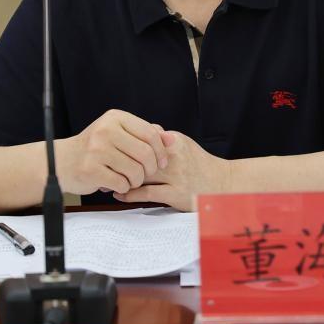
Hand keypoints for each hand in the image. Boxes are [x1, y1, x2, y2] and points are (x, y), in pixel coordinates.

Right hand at [55, 109, 168, 195]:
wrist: (61, 161)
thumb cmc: (95, 148)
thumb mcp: (119, 133)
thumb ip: (145, 134)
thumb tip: (172, 139)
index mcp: (115, 118)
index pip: (150, 134)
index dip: (161, 151)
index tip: (162, 162)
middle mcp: (105, 130)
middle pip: (145, 154)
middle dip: (150, 169)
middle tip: (146, 174)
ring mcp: (96, 150)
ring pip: (135, 171)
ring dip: (136, 180)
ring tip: (129, 179)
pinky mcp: (91, 169)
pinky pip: (121, 184)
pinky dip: (124, 187)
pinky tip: (116, 183)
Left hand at [113, 131, 228, 210]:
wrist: (221, 184)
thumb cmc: (200, 164)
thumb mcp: (184, 144)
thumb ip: (163, 137)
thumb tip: (145, 129)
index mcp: (174, 142)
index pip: (142, 139)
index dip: (123, 144)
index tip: (108, 148)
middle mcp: (173, 157)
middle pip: (138, 156)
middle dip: (118, 161)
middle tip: (101, 164)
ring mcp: (174, 176)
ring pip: (140, 174)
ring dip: (120, 177)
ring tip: (105, 180)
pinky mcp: (175, 194)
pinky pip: (146, 193)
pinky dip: (129, 194)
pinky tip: (118, 192)